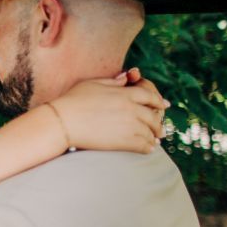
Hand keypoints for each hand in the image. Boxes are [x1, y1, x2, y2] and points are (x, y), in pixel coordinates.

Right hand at [50, 71, 168, 153]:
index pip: (149, 96)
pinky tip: (148, 149)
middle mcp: (131, 108)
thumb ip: (112, 81)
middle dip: (158, 123)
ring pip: (150, 132)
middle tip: (160, 129)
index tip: (163, 106)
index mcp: (125, 93)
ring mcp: (129, 125)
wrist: (63, 122)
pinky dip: (148, 147)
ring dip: (154, 137)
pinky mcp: (125, 141)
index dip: (158, 101)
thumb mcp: (93, 84)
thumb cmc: (73, 101)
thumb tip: (126, 78)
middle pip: (153, 116)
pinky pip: (144, 145)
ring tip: (155, 141)